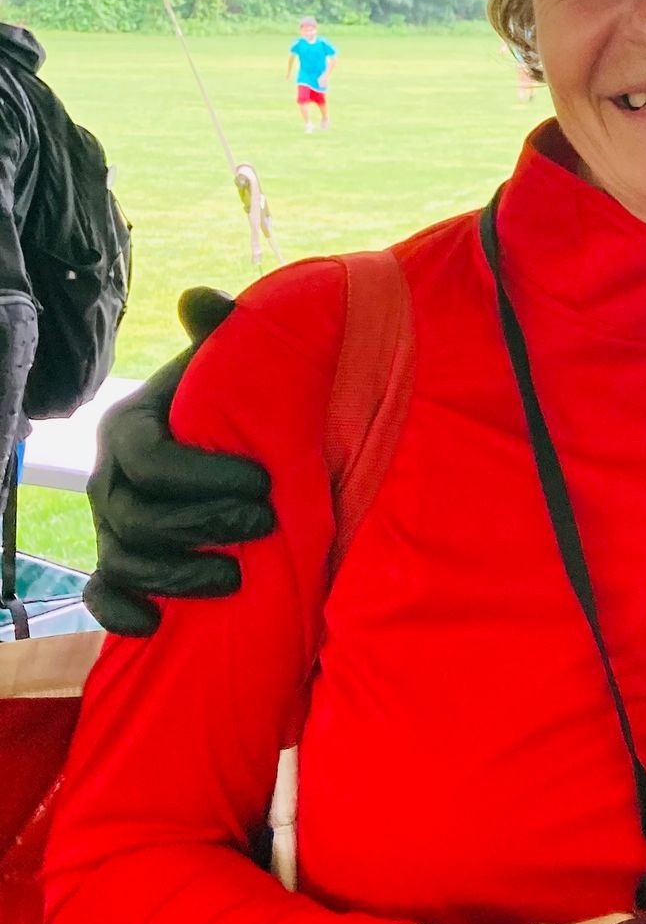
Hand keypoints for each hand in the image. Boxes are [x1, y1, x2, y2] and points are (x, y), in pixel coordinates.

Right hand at [83, 288, 272, 637]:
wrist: (235, 441)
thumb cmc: (235, 398)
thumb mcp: (231, 361)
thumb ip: (221, 329)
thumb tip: (199, 298)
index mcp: (131, 427)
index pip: (150, 459)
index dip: (203, 476)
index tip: (263, 481)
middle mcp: (111, 479)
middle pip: (138, 516)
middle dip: (202, 525)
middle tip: (264, 524)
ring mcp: (111, 524)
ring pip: (124, 559)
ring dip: (177, 574)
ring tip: (237, 578)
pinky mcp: (119, 563)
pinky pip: (103, 594)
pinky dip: (122, 612)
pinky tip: (156, 625)